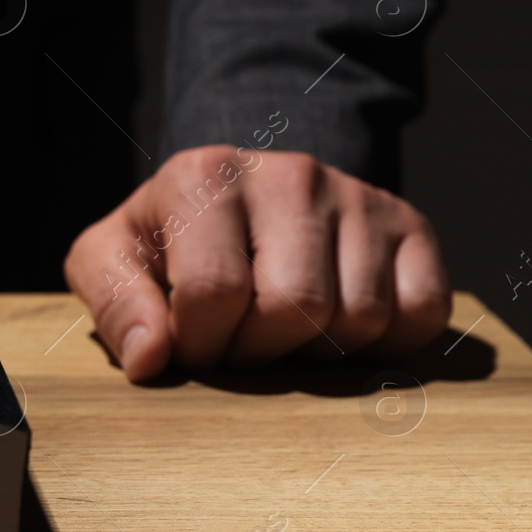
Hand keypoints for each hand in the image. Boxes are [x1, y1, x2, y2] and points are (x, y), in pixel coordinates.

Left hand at [64, 146, 450, 379]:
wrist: (237, 199)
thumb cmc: (166, 242)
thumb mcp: (110, 260)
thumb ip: (115, 305)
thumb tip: (150, 359)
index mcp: (204, 175)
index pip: (214, 293)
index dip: (202, 345)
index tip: (194, 345)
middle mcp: (289, 172)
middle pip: (294, 308)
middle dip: (259, 351)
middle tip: (241, 342)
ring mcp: (357, 194)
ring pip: (360, 317)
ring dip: (318, 351)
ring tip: (282, 329)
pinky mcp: (411, 225)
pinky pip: (422, 313)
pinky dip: (385, 341)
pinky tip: (338, 327)